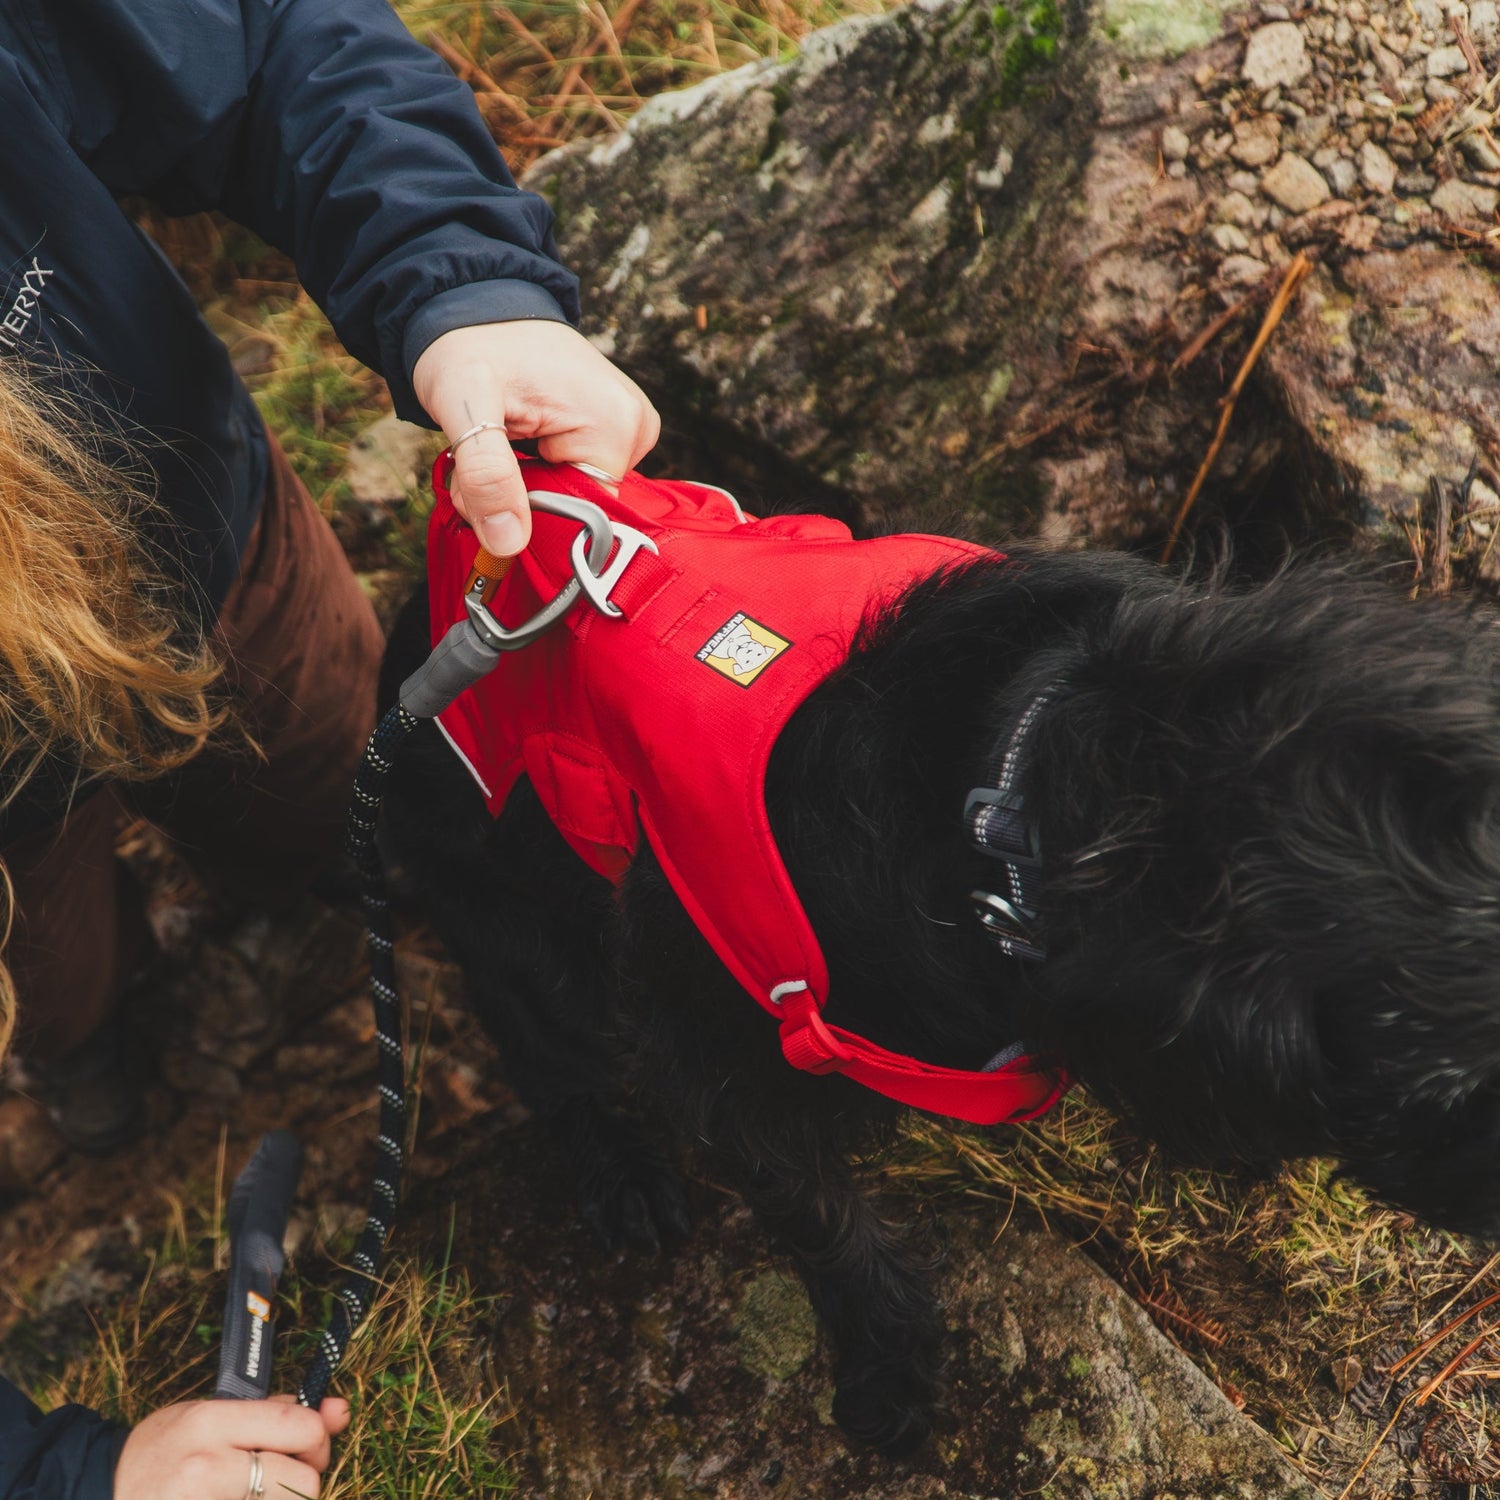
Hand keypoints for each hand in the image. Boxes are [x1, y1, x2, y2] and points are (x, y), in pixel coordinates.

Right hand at [113, 1395, 350, 1499]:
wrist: (99, 1492)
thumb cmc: (164, 1451)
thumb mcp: (212, 1413)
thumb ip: (277, 1412)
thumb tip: (340, 1410)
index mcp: (211, 1422)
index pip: (300, 1428)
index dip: (315, 1439)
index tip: (303, 1446)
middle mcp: (205, 1467)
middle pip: (302, 1481)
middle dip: (302, 1481)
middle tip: (278, 1479)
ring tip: (250, 1495)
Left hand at [412, 320, 659, 555]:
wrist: (469, 305)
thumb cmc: (467, 345)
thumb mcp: (466, 407)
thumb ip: (487, 476)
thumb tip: (510, 544)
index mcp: (616, 425)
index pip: (581, 517)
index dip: (525, 517)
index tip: (482, 494)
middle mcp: (636, 427)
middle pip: (575, 507)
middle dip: (517, 502)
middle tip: (475, 470)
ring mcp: (628, 428)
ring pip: (569, 496)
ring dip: (519, 490)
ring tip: (493, 444)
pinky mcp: (610, 431)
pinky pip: (571, 477)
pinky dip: (531, 474)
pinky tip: (512, 441)